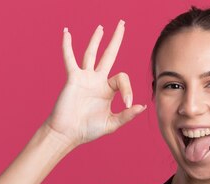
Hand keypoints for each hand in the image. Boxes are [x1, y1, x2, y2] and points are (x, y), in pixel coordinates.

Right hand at [43, 20, 146, 147]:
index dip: (128, 89)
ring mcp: (85, 78)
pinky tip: (66, 33)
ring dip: (96, 40)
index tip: (127, 103)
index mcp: (108, 91)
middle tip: (122, 24)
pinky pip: (70, 59)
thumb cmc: (88, 130)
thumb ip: (127, 115)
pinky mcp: (73, 78)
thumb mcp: (112, 124)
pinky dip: (67, 46)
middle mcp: (97, 81)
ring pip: (91, 54)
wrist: (68, 133)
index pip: (122, 79)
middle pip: (109, 55)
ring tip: (101, 28)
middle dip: (116, 40)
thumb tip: (142, 106)